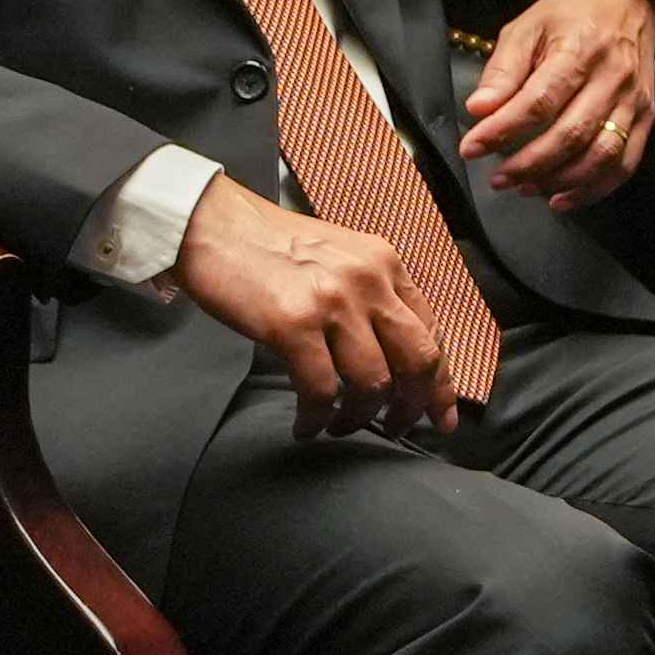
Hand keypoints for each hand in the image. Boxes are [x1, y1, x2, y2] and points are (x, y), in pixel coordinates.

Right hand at [171, 174, 451, 439]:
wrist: (213, 225)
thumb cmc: (272, 247)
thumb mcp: (340, 259)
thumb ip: (372, 297)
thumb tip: (395, 356)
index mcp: (386, 264)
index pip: (432, 332)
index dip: (441, 382)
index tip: (442, 416)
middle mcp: (369, 281)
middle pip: (418, 360)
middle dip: (414, 406)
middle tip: (396, 428)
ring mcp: (332, 302)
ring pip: (373, 382)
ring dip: (359, 417)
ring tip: (338, 425)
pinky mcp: (292, 324)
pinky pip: (321, 390)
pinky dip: (316, 417)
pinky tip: (306, 424)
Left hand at [461, 0, 654, 210]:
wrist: (627, 2)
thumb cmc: (571, 17)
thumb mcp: (527, 28)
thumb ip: (503, 70)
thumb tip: (479, 109)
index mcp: (579, 49)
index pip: (539, 101)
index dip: (502, 130)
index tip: (473, 147)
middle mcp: (612, 77)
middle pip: (570, 133)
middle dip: (528, 164)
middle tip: (498, 177)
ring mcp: (633, 101)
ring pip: (600, 155)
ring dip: (559, 180)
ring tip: (525, 187)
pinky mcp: (645, 118)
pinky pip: (623, 164)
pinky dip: (593, 189)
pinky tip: (562, 197)